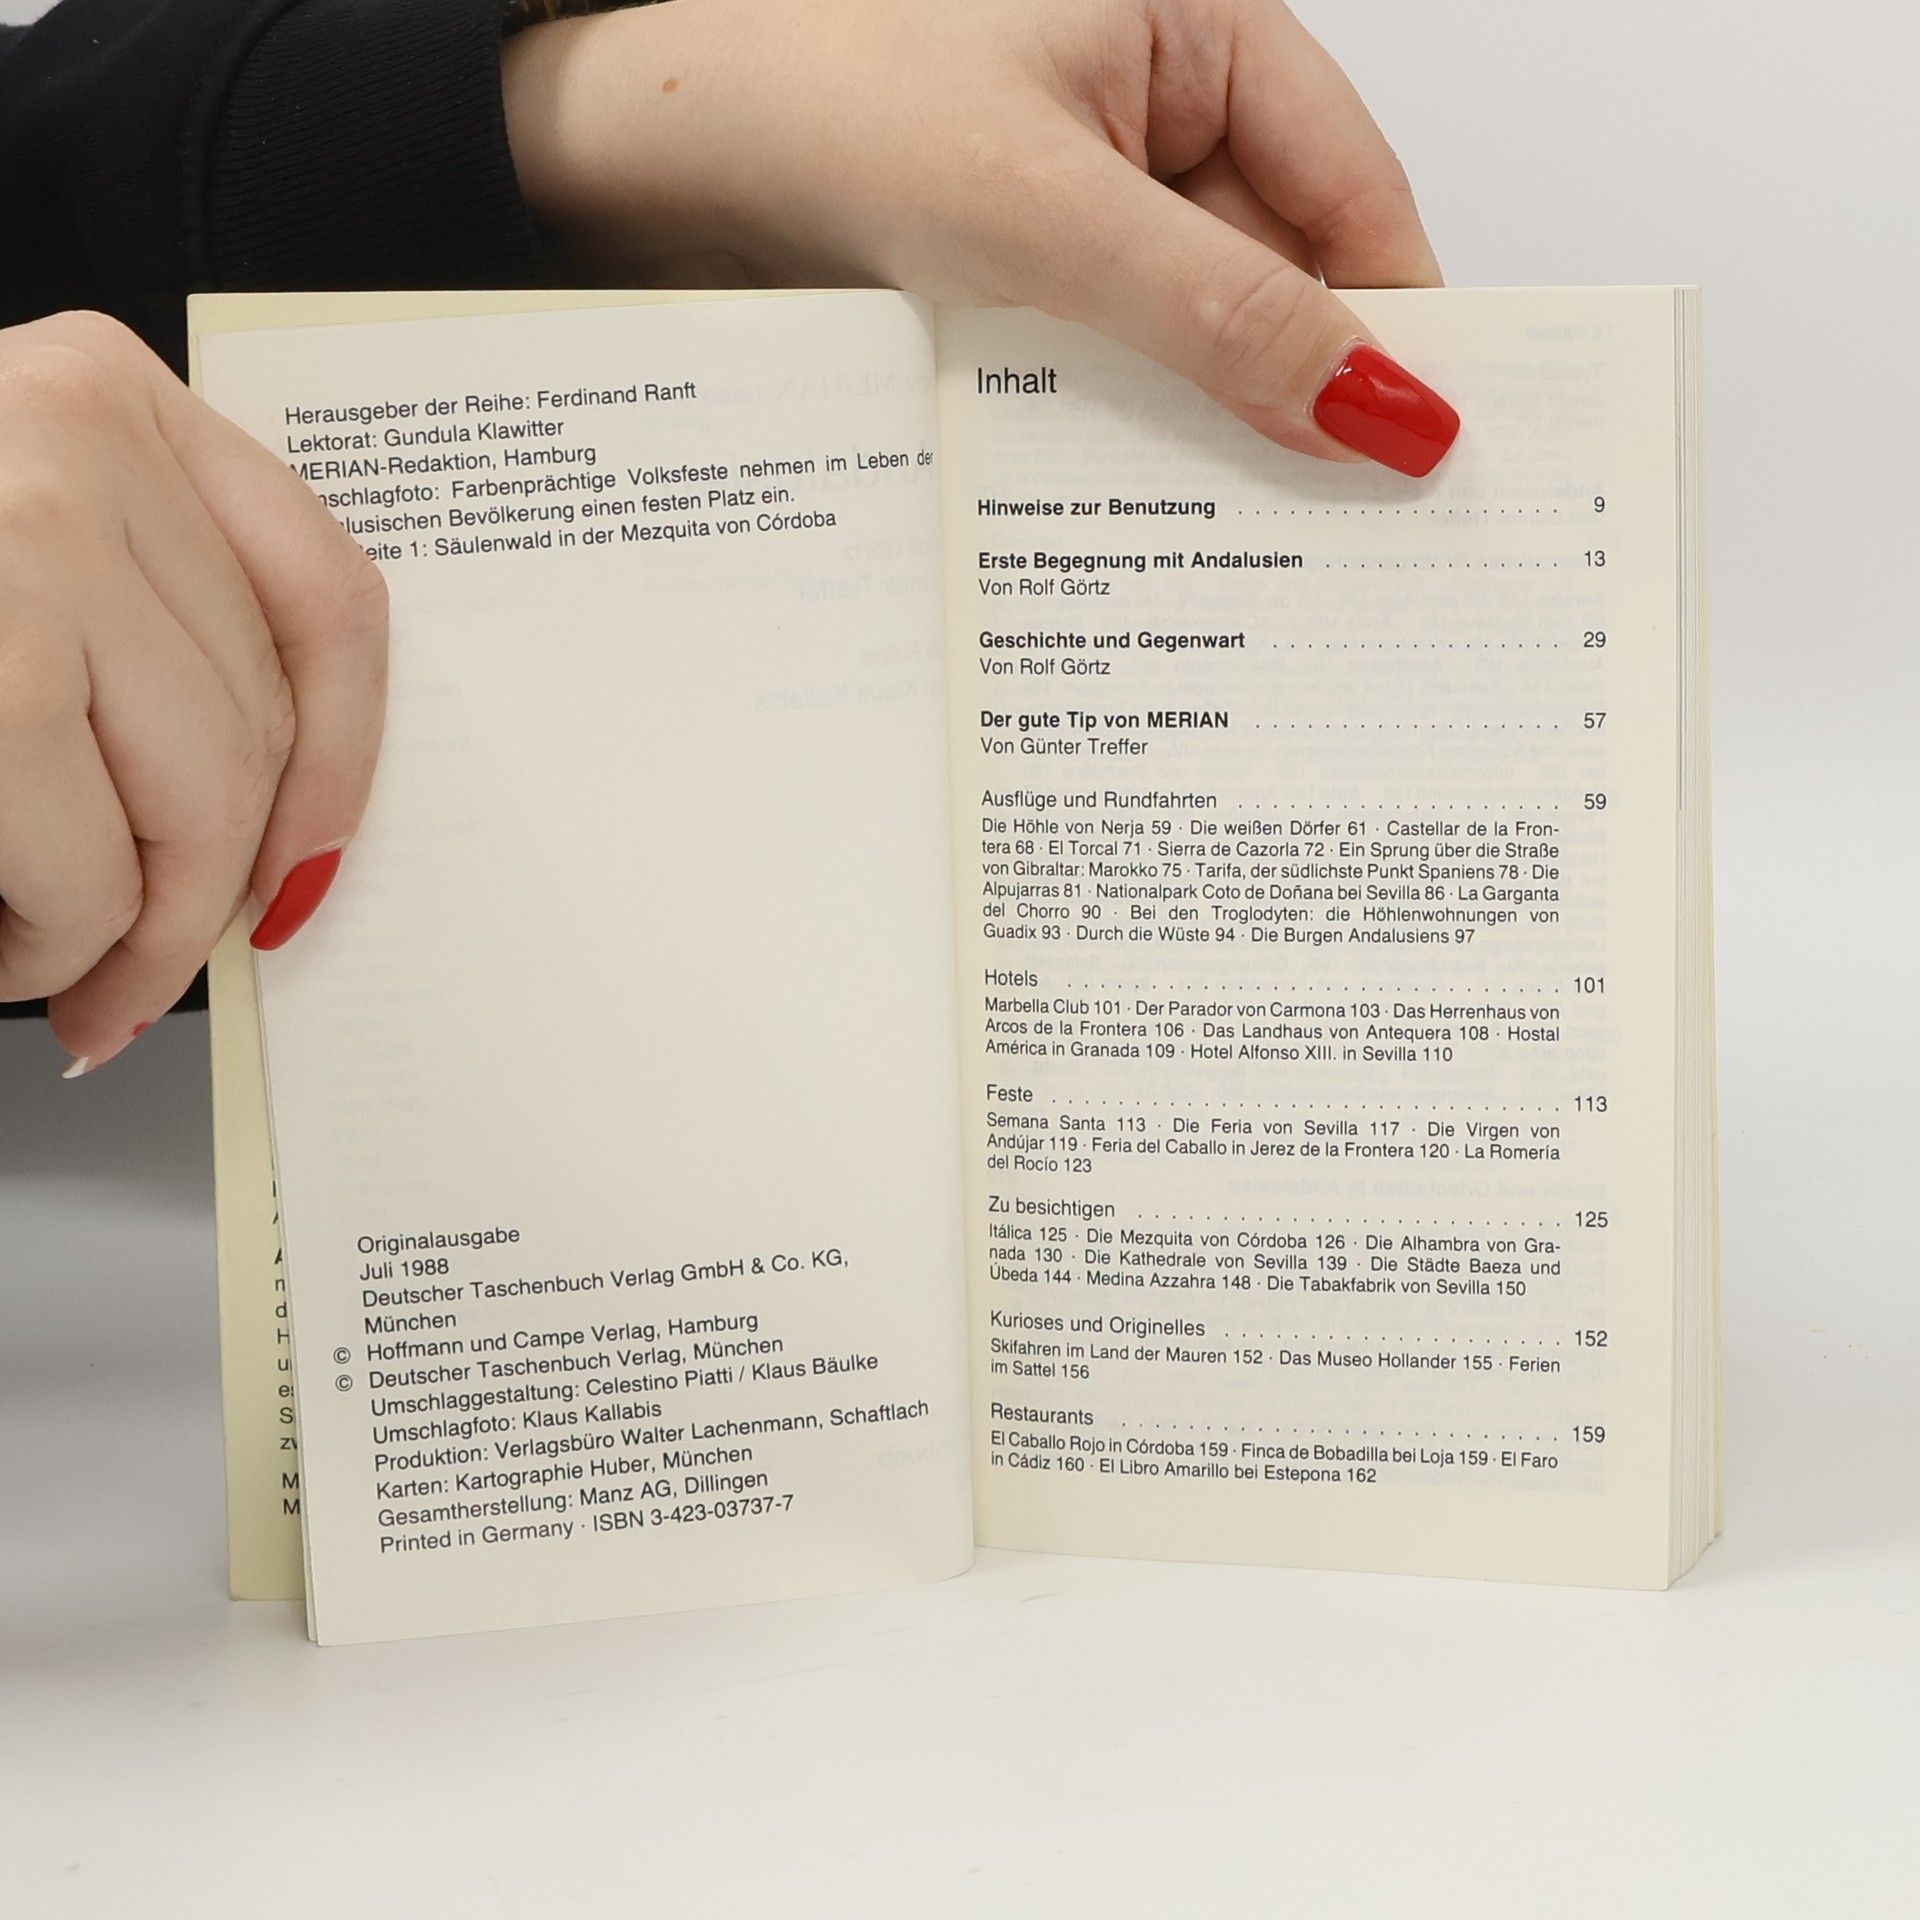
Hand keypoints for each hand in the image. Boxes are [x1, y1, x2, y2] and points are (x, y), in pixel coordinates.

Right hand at [0, 312, 386, 1075]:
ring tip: (50, 965)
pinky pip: (79, 861)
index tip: (309, 863)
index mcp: (107, 394)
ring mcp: (25, 537)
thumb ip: (137, 631)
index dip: (343, 761)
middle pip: (258, 727)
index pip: (327, 597)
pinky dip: (50, 939)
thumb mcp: (13, 547)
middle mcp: (75, 436)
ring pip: (191, 808)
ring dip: (127, 932)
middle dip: (208, 893)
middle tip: (142, 976)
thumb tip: (281, 834)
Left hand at [503, 0, 1457, 474]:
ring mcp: (1079, 189)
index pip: (1357, 195)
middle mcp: (1150, 106)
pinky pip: (1105, 355)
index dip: (1400, 325)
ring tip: (1229, 538)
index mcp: (1197, 30)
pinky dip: (1117, 424)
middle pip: (1281, 273)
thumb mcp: (1043, 214)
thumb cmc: (805, 98)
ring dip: (1200, 423)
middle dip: (1296, 396)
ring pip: (1189, 329)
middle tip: (1335, 533)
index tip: (1428, 451)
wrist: (622, 146)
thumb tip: (1380, 402)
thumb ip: (1221, 314)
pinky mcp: (1013, 262)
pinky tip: (1122, 497)